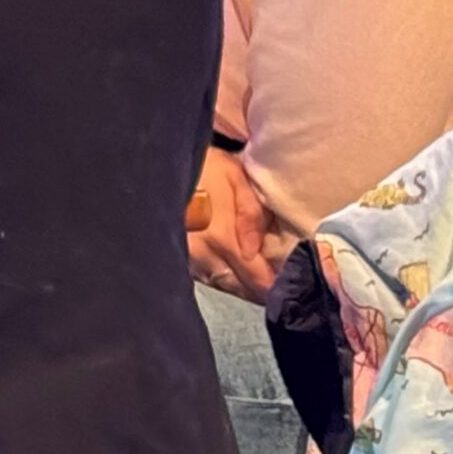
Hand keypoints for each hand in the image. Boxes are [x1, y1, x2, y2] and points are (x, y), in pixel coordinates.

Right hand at [188, 147, 279, 301]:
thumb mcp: (234, 177)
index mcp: (223, 238)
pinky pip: (206, 277)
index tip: (293, 285)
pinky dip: (223, 278)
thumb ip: (251, 213)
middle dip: (262, 290)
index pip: (258, 280)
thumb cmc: (202, 166)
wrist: (159, 164)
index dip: (277, 286)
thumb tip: (256, 250)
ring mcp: (187, 258)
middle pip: (241, 288)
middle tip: (282, 286)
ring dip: (242, 286)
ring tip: (260, 281)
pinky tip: (233, 271)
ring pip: (223, 285)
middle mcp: (203, 255)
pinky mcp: (178, 255)